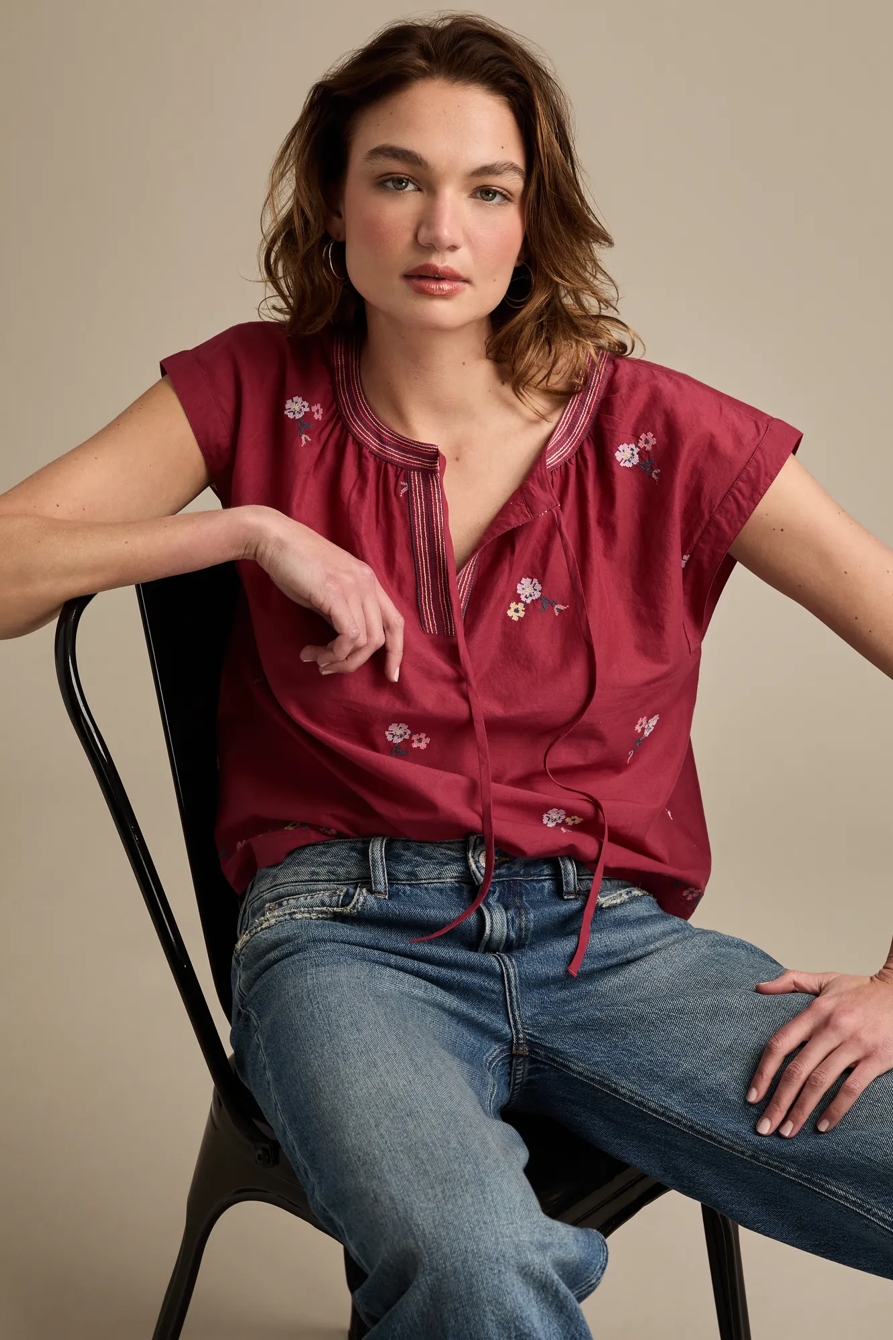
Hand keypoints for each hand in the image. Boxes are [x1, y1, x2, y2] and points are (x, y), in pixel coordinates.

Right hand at [249, 507, 403, 681]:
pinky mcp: (336, 593)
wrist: (275, 538)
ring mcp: (354, 587)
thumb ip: (340, 612)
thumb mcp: (326, 591)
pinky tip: (313, 652)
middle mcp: (367, 583)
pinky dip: (334, 652)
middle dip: (357, 663)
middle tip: (330, 669)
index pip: (396, 622)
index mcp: (369, 581)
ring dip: (340, 660)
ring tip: (317, 661)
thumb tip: (344, 641)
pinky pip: (349, 635)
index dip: (396, 651)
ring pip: (365, 641)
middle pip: (381, 638)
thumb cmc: (295, 564)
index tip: (390, 675)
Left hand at [747, 966, 892, 1136]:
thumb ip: (791, 981)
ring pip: (820, 1083)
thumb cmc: (862, 989)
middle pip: (796, 1070)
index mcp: (815, 1012)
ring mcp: (854, 1044)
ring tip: (786, 1132)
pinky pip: (852, 1089)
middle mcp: (831, 1028)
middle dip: (777, 1102)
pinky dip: (835, 1109)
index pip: (780, 1044)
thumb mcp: (825, 979)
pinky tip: (822, 1126)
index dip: (763, 1072)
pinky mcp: (876, 1059)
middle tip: (763, 1127)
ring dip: (800, 1110)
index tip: (751, 1097)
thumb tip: (758, 988)